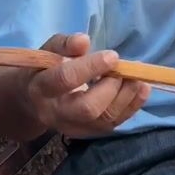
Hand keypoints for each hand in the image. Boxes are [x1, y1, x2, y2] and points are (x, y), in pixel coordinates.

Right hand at [25, 33, 150, 138]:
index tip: (113, 55)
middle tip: (123, 68)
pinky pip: (114, 124)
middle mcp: (56, 113)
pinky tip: (141, 89)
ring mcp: (73, 127)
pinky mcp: (89, 133)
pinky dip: (132, 106)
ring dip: (127, 96)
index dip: (91, 66)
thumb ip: (64, 44)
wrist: (33, 103)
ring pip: (105, 119)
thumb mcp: (48, 51)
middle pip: (88, 108)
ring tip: (137, 77)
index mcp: (42, 88)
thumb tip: (84, 40)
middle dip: (112, 86)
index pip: (66, 79)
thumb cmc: (44, 70)